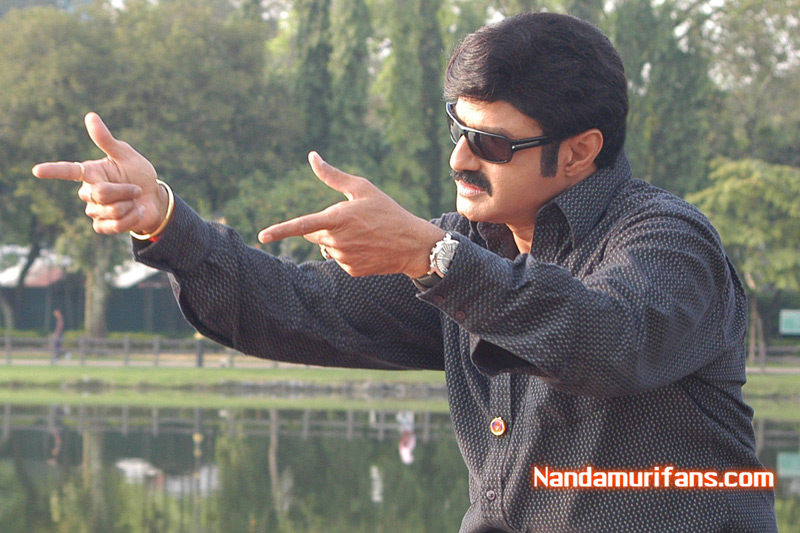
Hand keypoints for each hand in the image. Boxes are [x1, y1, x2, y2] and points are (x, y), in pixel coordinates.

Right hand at [32, 112, 167, 235]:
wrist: (153, 198)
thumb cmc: (138, 174)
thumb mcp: (126, 155)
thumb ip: (107, 140)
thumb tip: (90, 116)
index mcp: (91, 172)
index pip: (68, 171)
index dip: (53, 171)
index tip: (36, 171)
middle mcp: (88, 191)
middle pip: (100, 193)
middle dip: (124, 191)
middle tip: (136, 189)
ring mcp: (94, 210)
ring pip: (109, 211)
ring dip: (129, 205)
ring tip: (135, 201)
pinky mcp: (102, 226)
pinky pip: (115, 225)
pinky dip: (131, 219)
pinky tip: (136, 212)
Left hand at [258, 152, 444, 277]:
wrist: (411, 244)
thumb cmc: (387, 211)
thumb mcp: (362, 188)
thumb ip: (332, 175)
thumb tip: (312, 157)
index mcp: (337, 219)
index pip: (302, 226)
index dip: (280, 230)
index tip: (262, 236)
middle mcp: (337, 241)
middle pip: (314, 234)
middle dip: (324, 227)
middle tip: (351, 221)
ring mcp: (344, 258)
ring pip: (327, 247)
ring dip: (337, 240)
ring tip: (364, 234)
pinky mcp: (350, 270)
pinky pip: (340, 259)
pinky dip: (349, 252)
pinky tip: (367, 248)